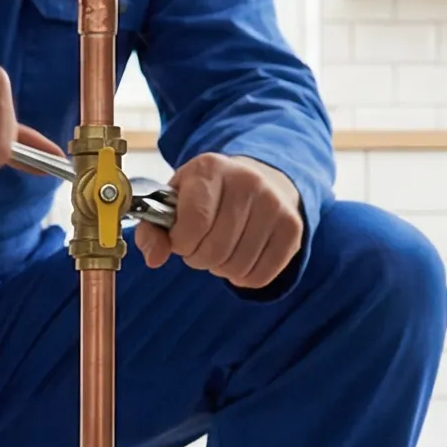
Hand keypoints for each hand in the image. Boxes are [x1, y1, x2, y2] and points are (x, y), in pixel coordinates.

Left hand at [135, 153, 303, 288]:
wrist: (256, 177)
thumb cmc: (207, 194)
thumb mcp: (174, 200)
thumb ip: (153, 230)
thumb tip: (154, 258)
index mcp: (210, 169)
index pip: (194, 223)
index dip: (181, 243)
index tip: (180, 239)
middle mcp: (247, 181)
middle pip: (215, 249)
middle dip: (199, 257)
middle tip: (200, 246)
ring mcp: (274, 204)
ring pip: (238, 266)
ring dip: (221, 268)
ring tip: (220, 249)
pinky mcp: (292, 227)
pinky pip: (262, 275)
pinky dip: (244, 277)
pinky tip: (239, 258)